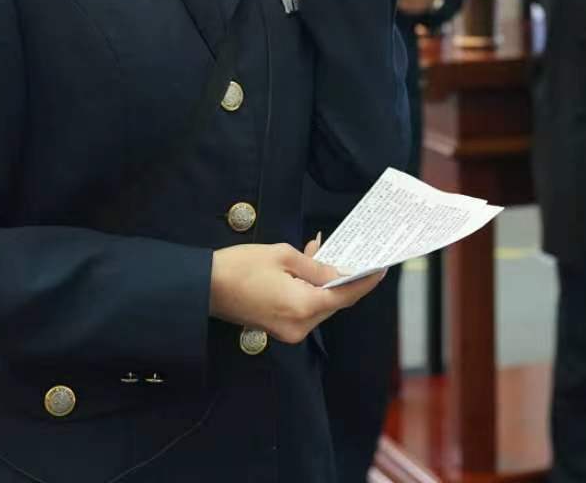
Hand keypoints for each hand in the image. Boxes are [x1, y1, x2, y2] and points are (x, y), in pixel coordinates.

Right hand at [209, 236, 386, 343]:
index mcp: (302, 306)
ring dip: (326, 283)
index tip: (380, 269)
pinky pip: (305, 309)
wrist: (205, 287)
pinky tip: (308, 268)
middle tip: (354, 255)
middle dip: (344, 280)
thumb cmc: (240, 267)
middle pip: (334, 303)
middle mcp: (299, 325)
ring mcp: (288, 331)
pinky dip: (311, 291)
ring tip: (324, 253)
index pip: (344, 296)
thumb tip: (339, 271)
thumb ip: (316, 266)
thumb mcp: (283, 256)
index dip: (365, 282)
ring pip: (320, 306)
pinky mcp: (279, 328)